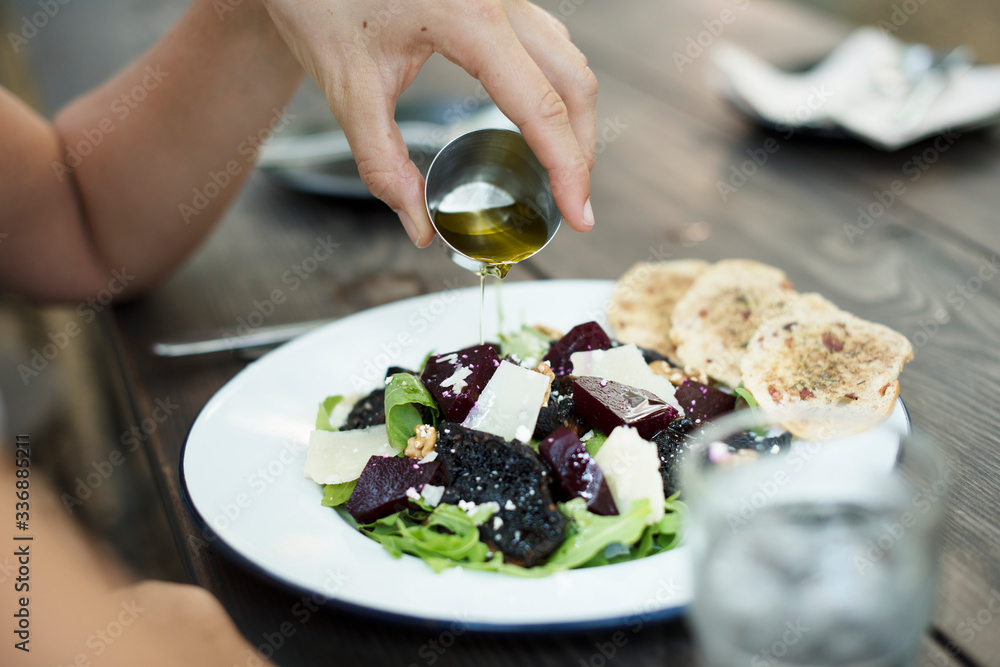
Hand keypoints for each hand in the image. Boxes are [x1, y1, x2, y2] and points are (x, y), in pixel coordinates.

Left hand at [260, 0, 597, 245]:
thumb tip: (419, 227)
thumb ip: (384, 163)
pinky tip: (539, 119)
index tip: (579, 215)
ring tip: (559, 168)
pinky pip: (546, 41)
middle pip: (572, 81)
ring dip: (572, 116)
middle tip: (571, 201)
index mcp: (469, 18)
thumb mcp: (348, 87)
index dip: (568, 169)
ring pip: (566, 57)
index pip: (540, 107)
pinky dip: (554, 87)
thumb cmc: (320, 1)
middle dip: (580, 148)